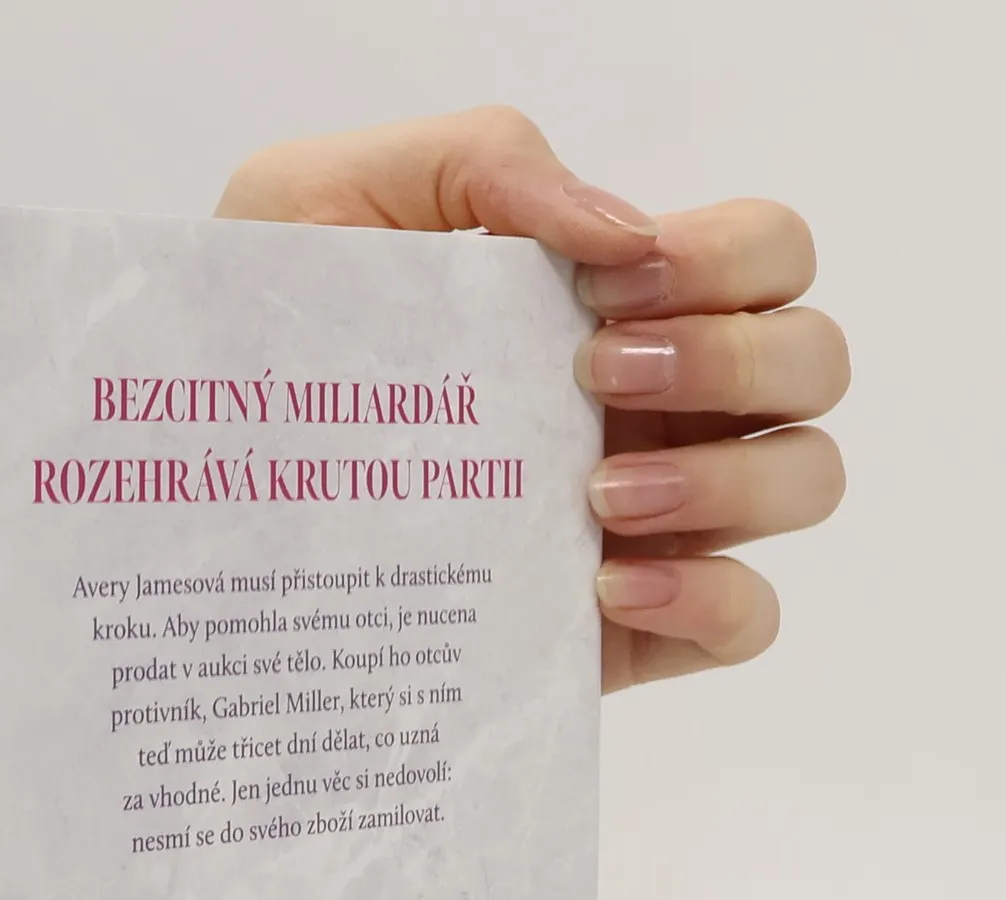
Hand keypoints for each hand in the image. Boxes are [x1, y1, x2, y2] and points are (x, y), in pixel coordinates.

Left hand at [217, 108, 848, 691]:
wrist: (193, 483)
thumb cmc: (264, 331)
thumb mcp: (335, 197)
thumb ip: (486, 164)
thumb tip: (625, 234)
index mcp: (612, 302)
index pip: (766, 254)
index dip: (729, 259)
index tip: (613, 289)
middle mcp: (654, 404)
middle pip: (813, 364)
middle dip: (735, 362)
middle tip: (594, 378)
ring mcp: (648, 517)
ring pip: (804, 483)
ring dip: (732, 481)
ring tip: (594, 497)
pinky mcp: (619, 629)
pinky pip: (746, 620)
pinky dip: (713, 600)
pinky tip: (607, 587)